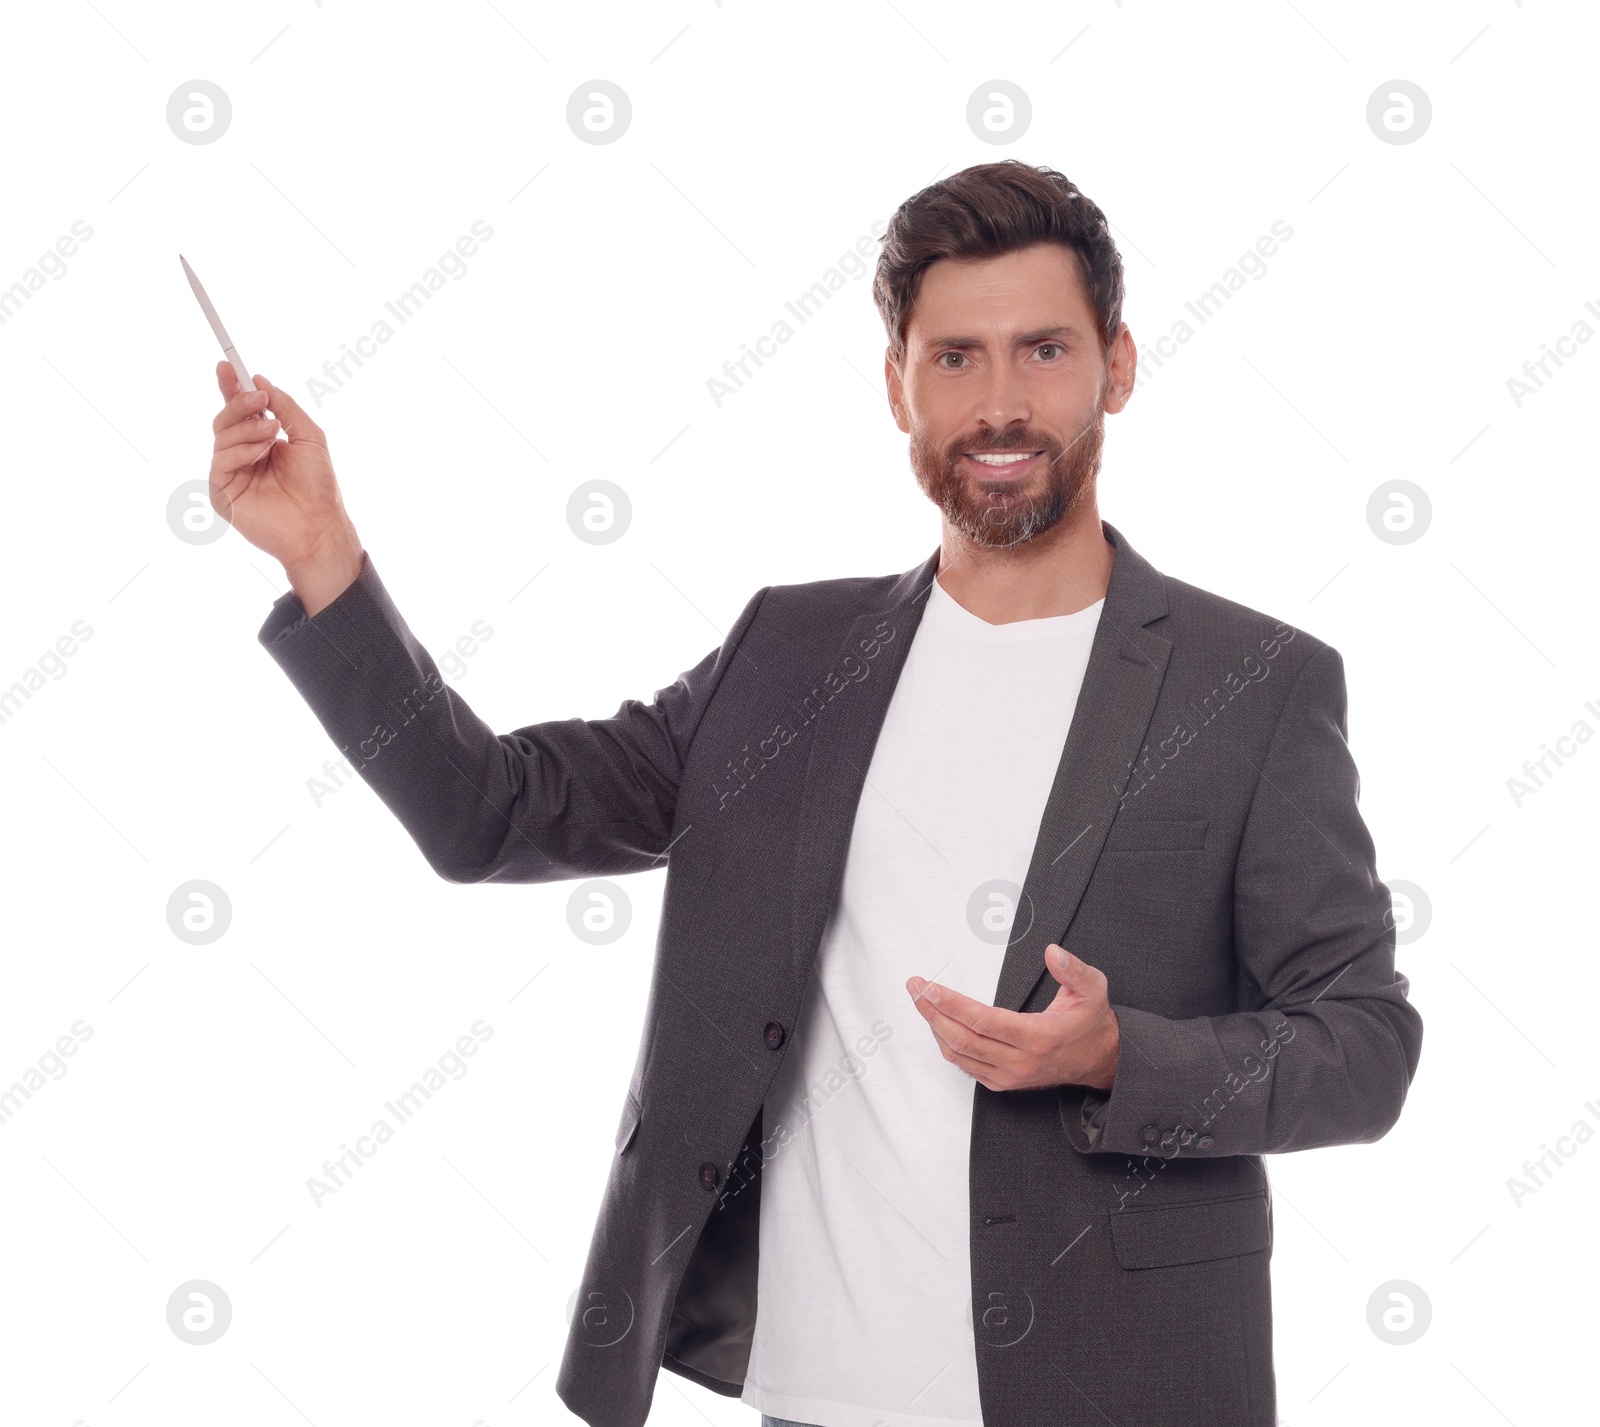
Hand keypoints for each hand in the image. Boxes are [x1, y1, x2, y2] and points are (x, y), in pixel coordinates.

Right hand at [207, 361, 361, 614]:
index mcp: (262, 442)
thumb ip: (285, 406)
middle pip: (225, 418)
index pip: (240, 411)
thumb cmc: (319, 486)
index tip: (227, 365)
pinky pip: (221, 460)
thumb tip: (260, 380)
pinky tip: (262, 452)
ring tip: (272, 432)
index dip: (232, 388)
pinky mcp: (223, 492)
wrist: (319, 524)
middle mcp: (245, 456)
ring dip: (247, 427)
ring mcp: (232, 474)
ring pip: (221, 435)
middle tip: (258, 398)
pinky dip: (241, 450)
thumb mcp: (308, 436)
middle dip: (239, 403)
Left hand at [906, 943, 1119, 1092]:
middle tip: (914, 988)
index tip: (929, 987)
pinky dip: (947, 1045)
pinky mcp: (1004, 1084)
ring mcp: (1010, 1076)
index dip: (952, 1004)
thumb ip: (1073, 970)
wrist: (1101, 1060)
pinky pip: (966, 1067)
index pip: (983, 1021)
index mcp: (1038, 1037)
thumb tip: (1052, 951)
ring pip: (959, 1056)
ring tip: (920, 1001)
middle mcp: (1020, 1062)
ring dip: (935, 1028)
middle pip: (963, 1040)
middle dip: (932, 1012)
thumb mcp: (1093, 989)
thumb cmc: (1091, 1022)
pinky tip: (939, 1025)